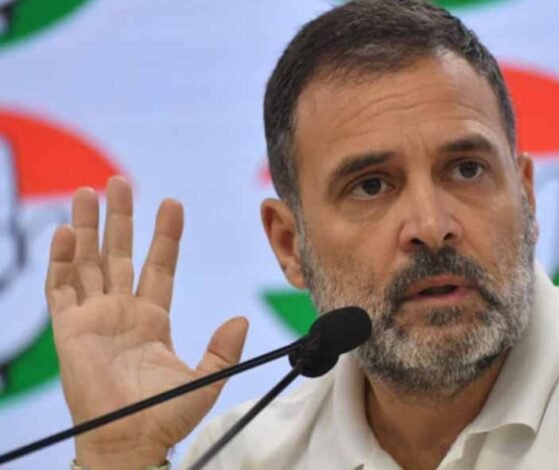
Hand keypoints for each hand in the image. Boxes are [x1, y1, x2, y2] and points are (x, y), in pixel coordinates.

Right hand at [45, 176, 248, 468]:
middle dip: (119, 218)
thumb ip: (222, 350)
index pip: (158, 265)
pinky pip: (61, 289)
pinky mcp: (69, 331)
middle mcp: (120, 311)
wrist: (129, 442)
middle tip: (120, 181)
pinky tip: (66, 232)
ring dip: (86, 227)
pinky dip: (61, 260)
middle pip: (117, 253)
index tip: (172, 203)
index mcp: (152, 318)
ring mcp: (93, 318)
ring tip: (88, 191)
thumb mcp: (204, 380)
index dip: (165, 235)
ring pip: (86, 262)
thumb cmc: (164, 416)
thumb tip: (241, 318)